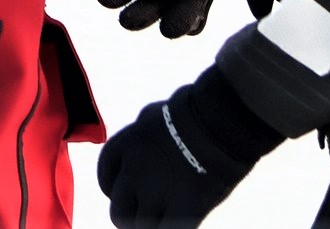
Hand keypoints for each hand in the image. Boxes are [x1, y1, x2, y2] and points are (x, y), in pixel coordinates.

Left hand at [98, 67, 283, 227]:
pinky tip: (185, 220)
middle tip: (146, 214)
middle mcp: (135, 169)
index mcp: (128, 142)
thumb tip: (141, 156)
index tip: (128, 194)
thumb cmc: (198, 111)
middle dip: (130, 214)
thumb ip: (144, 140)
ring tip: (167, 216)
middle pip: (119, 209)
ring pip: (140, 226)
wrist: (223, 118)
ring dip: (151, 224)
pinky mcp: (183, 209)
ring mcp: (156, 192)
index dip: (114, 188)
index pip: (106, 175)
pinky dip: (174, 227)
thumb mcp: (157, 116)